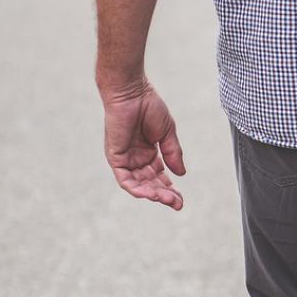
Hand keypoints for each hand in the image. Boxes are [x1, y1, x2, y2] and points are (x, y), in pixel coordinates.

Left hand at [101, 80, 185, 210]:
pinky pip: (125, 179)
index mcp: (149, 153)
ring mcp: (125, 158)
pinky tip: (150, 193)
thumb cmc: (149, 106)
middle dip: (164, 195)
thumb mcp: (167, 133)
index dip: (170, 189)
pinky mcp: (115, 157)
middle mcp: (136, 158)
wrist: (132, 92)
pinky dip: (137, 188)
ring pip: (138, 185)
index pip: (159, 177)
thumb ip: (173, 153)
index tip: (181, 199)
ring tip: (167, 200)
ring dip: (152, 194)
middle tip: (177, 203)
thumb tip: (182, 174)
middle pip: (150, 183)